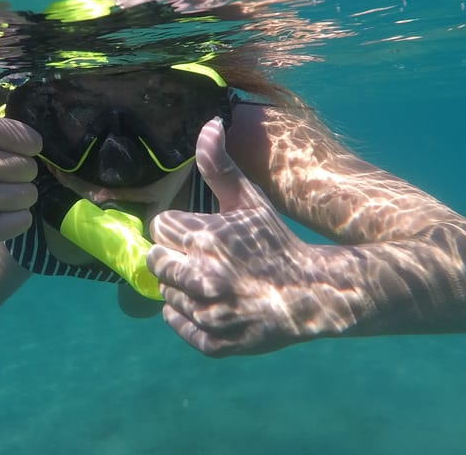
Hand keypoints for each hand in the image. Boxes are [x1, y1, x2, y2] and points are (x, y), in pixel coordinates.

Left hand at [148, 117, 323, 355]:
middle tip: (199, 259)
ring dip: (182, 287)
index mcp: (207, 238)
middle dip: (172, 257)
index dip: (176, 229)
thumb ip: (219, 165)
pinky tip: (211, 304)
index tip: (197, 234)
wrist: (311, 293)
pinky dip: (188, 316)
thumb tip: (208, 124)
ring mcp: (209, 312)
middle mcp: (204, 277)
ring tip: (212, 281)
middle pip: (154, 261)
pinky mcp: (214, 342)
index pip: (159, 227)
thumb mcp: (249, 200)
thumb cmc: (275, 242)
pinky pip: (177, 323)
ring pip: (165, 293)